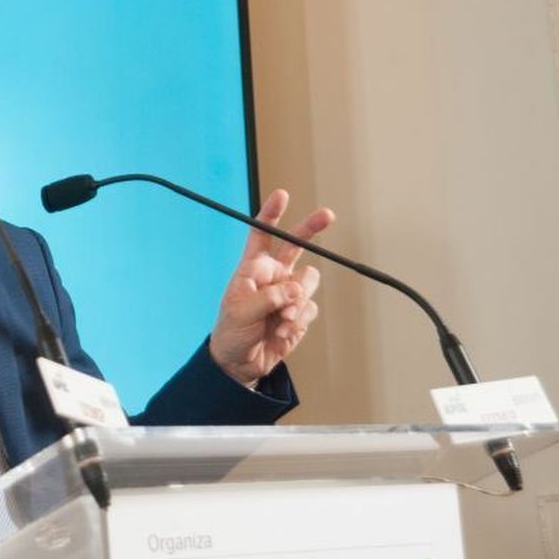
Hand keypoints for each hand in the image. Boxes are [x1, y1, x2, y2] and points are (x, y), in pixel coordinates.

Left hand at [209, 188, 334, 386]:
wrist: (240, 363)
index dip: (271, 215)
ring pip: (309, 281)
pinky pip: (309, 308)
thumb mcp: (241, 311)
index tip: (282, 195)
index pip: (261, 235)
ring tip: (282, 319)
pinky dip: (298, 321)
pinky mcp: (299, 313)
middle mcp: (273, 276)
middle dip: (310, 229)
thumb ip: (269, 297)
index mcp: (252, 269)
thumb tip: (295, 290)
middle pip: (296, 246)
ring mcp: (288, 294)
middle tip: (327, 215)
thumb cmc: (231, 332)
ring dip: (297, 301)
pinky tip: (283, 332)